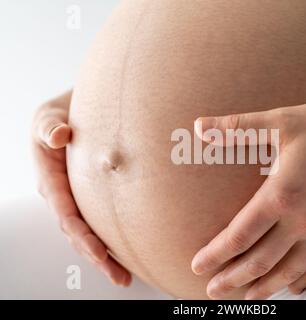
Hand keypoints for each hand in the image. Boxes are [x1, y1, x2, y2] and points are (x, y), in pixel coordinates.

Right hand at [31, 91, 131, 285]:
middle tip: (120, 277)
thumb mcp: (49, 115)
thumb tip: (58, 136)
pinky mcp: (90, 197)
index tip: (101, 253)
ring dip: (105, 256)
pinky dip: (112, 240)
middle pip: (79, 233)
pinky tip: (128, 253)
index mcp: (50, 179)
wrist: (76, 111)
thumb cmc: (62, 114)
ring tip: (125, 276)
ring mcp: (76, 198)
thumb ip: (50, 126)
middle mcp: (62, 195)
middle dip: (97, 256)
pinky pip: (99, 222)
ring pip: (89, 233)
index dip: (83, 236)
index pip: (67, 214)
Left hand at [191, 98, 305, 298]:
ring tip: (246, 296)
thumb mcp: (282, 119)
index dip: (215, 254)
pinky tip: (292, 288)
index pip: (240, 235)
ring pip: (290, 271)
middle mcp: (303, 220)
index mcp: (282, 194)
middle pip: (260, 261)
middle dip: (232, 278)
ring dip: (264, 287)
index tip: (198, 265)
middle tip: (213, 290)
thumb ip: (237, 127)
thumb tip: (199, 126)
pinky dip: (303, 281)